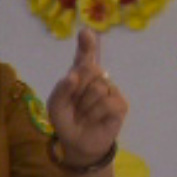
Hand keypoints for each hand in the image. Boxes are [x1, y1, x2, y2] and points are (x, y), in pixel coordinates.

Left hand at [46, 25, 127, 170]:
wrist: (78, 143)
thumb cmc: (66, 121)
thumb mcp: (56, 105)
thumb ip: (61, 89)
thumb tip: (73, 75)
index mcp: (79, 75)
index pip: (84, 56)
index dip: (86, 44)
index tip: (85, 33)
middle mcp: (98, 78)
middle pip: (90, 69)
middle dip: (77, 89)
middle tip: (75, 105)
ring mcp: (111, 90)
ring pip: (98, 88)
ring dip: (85, 106)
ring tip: (84, 115)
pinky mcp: (121, 104)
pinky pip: (107, 103)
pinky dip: (96, 114)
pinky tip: (94, 120)